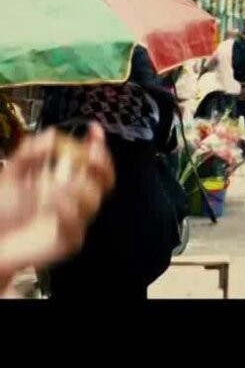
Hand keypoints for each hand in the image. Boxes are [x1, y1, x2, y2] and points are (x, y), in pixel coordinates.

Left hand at [0, 123, 114, 282]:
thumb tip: (52, 134)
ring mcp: (75, 221)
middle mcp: (75, 200)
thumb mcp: (11, 175)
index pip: (92, 162)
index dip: (98, 145)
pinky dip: (67, 212)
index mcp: (66, 182)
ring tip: (54, 187)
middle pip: (105, 180)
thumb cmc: (2, 212)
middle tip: (88, 155)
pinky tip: (51, 204)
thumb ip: (28, 153)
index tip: (94, 130)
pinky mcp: (68, 242)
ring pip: (93, 201)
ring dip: (78, 189)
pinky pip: (77, 227)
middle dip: (101, 164)